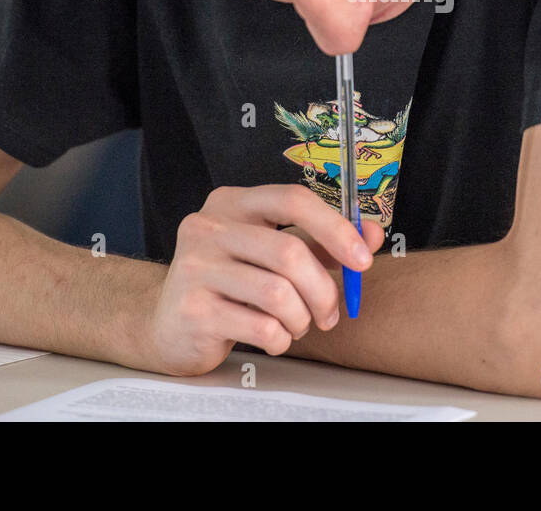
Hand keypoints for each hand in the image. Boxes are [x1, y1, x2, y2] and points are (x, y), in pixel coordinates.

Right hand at [142, 184, 382, 375]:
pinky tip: (274, 338)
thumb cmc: (230, 286)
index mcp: (232, 204)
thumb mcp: (273, 256)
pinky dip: (281, 339)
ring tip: (297, 325)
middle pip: (289, 252)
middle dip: (324, 290)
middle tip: (330, 313)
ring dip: (302, 318)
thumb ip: (320, 243)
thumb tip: (372, 235)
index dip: (335, 228)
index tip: (362, 259)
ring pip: (278, 293)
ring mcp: (195, 267)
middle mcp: (208, 227)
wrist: (169, 326)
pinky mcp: (192, 308)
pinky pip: (260, 326)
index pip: (293, 200)